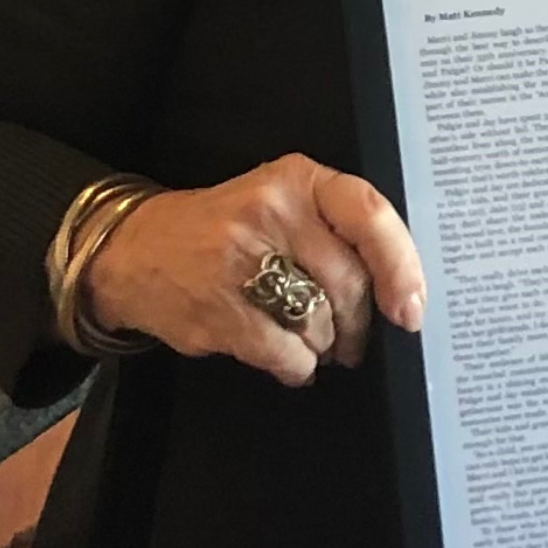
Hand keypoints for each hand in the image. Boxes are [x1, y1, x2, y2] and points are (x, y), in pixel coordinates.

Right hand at [83, 153, 424, 387]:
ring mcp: (240, 260)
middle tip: (356, 340)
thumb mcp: (283, 202)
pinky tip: (289, 360)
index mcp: (299, 180)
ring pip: (319, 322)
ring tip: (315, 343)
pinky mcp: (218, 308)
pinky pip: (285, 352)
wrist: (135, 250)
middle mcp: (271, 211)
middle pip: (347, 282)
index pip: (369, 214)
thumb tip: (400, 295)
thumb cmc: (228, 230)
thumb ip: (337, 231)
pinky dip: (297, 367)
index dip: (401, 266)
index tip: (411, 308)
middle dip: (360, 324)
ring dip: (326, 347)